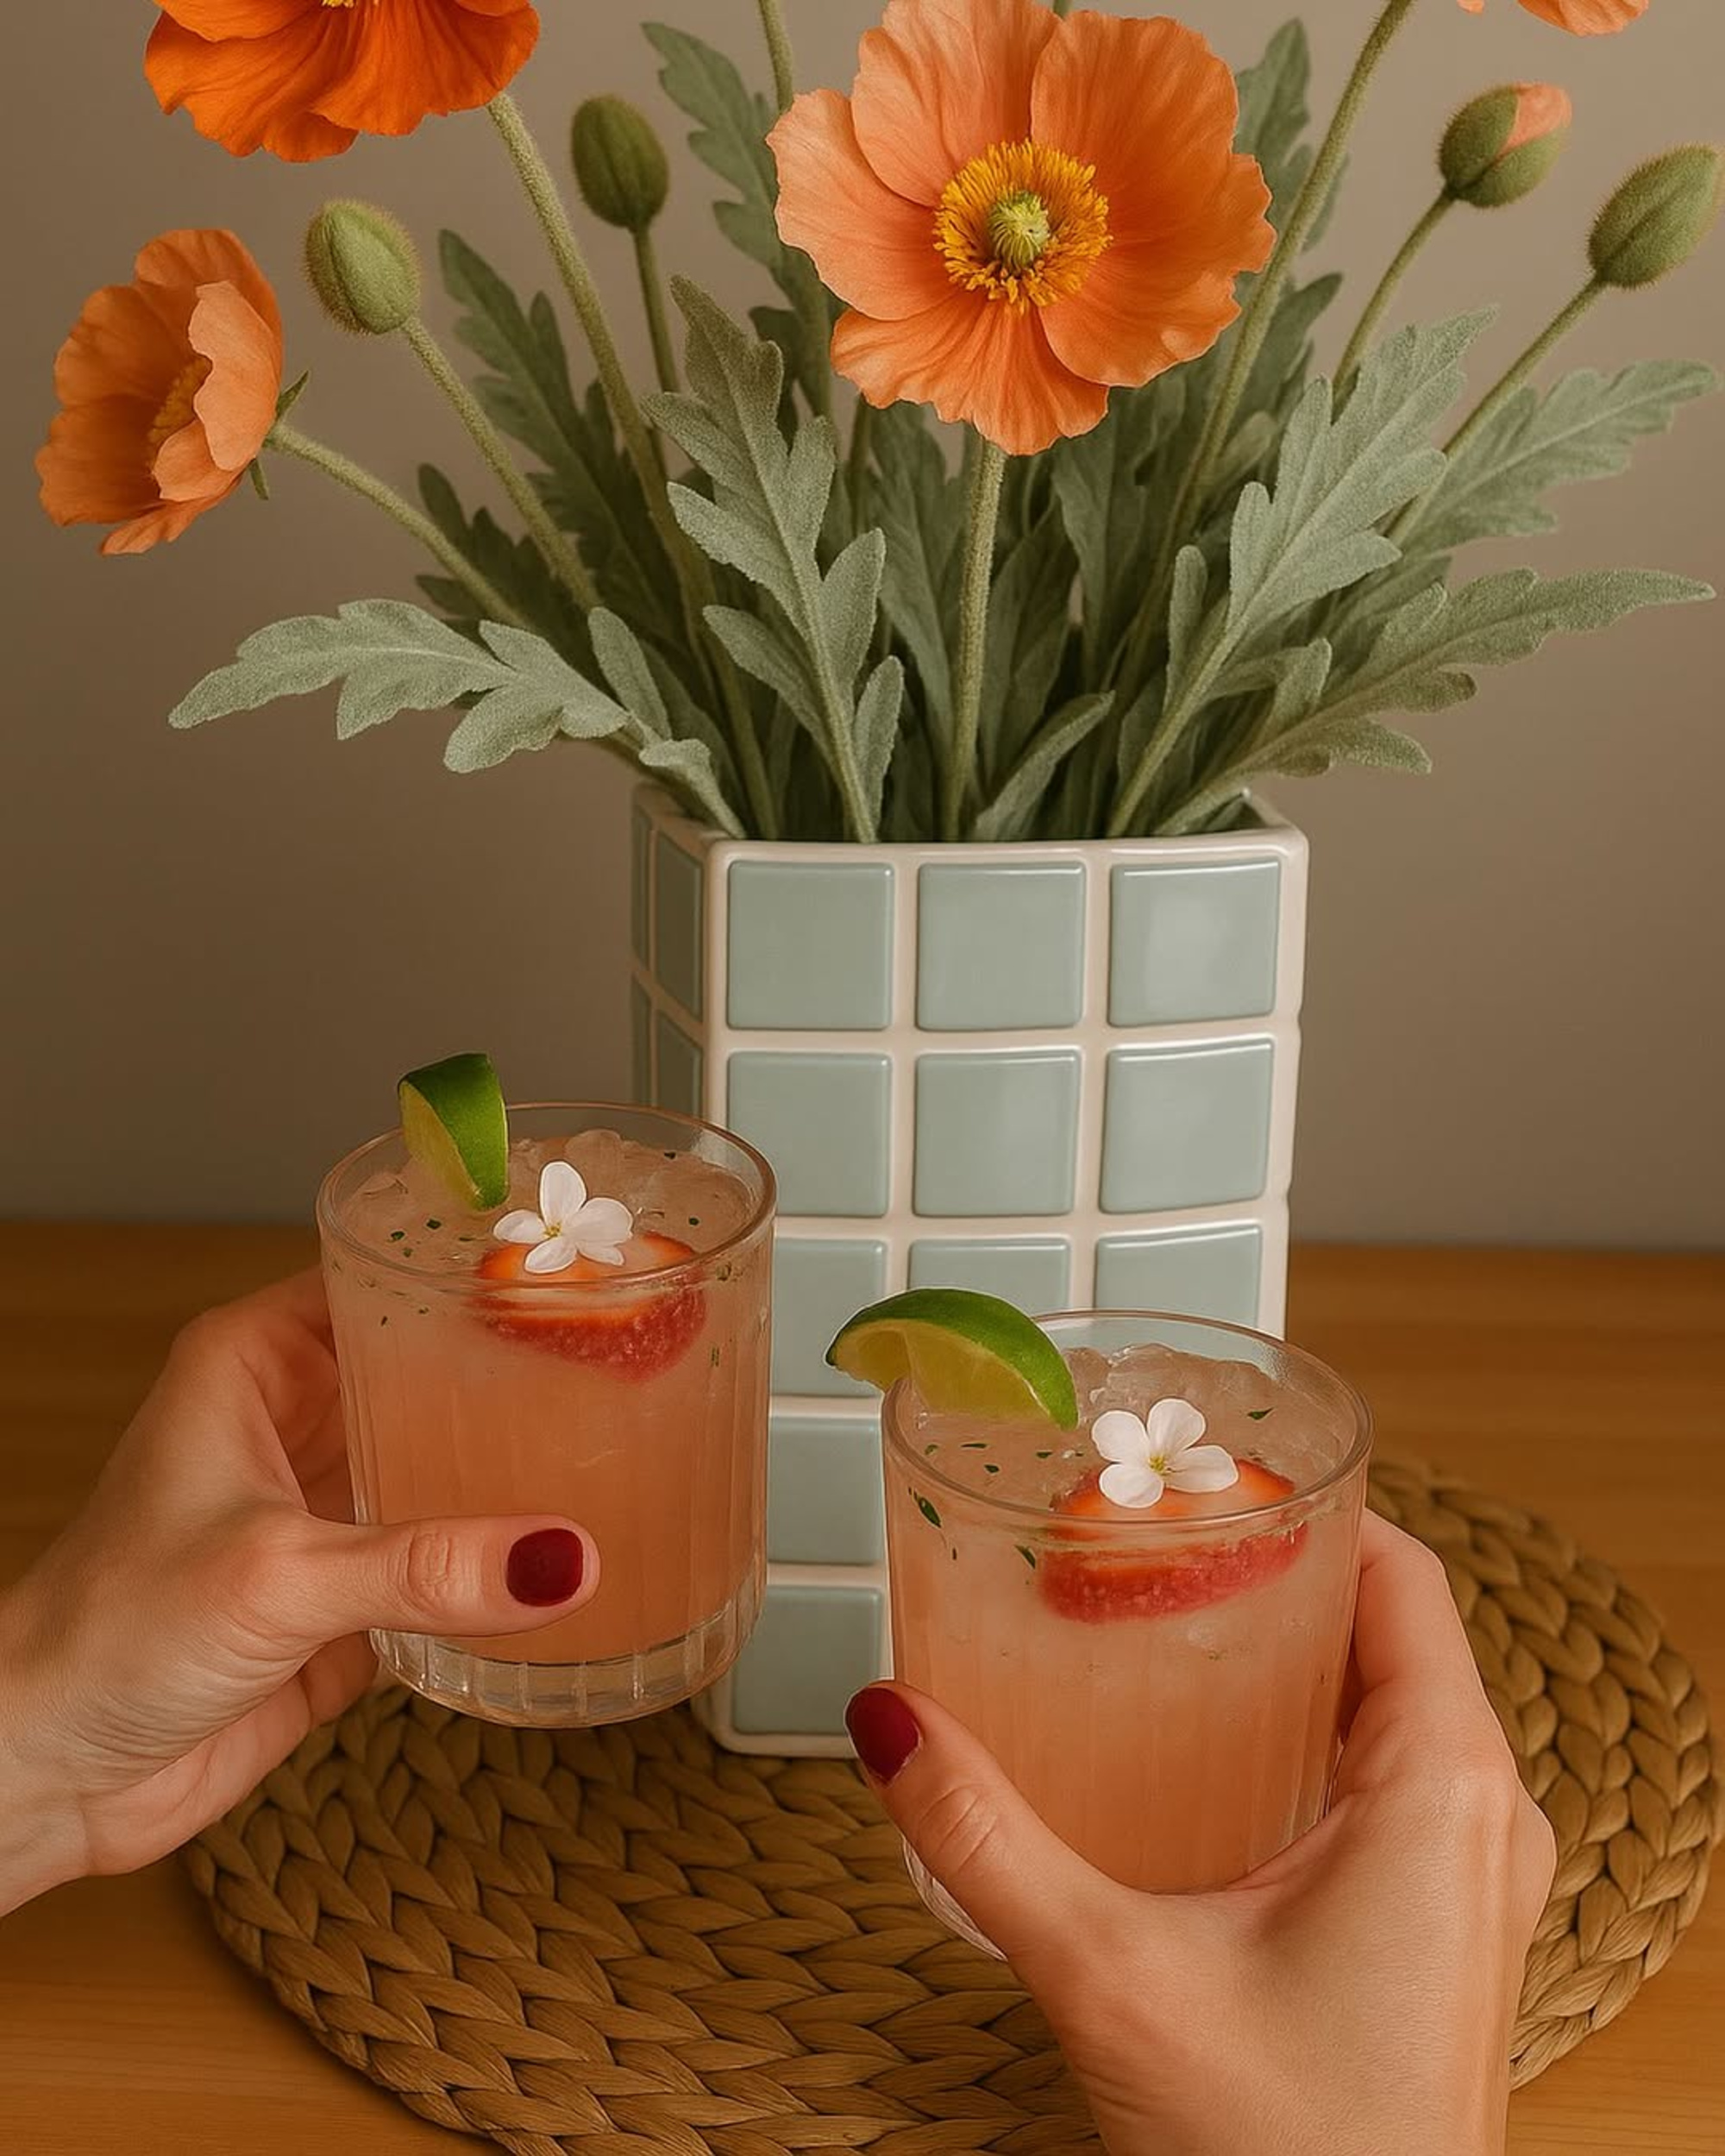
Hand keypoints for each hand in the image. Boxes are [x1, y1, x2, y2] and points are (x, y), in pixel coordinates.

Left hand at [0, 1272, 597, 1913]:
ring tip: (630, 1449)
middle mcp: (296, 1419)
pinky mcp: (350, 1597)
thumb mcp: (277, 1578)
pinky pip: (449, 1563)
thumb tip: (562, 1559)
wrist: (54, 1774)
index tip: (573, 1272)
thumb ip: (425, 1567)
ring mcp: (327, 1508)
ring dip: (515, 1472)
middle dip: (517, 1374)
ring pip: (445, 1463)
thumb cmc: (106, 1633)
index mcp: (257, 1360)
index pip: (382, 1279)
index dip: (471, 1272)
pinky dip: (501, 1565)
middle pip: (430, 1370)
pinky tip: (577, 1560)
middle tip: (632, 1363)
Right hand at [847, 1512, 1555, 2155]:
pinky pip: (1388, 1778)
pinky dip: (1305, 1731)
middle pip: (1387, 1626)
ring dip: (1287, 1652)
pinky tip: (1205, 1747)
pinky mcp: (1439, 1931)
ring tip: (1163, 1617)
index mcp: (1445, 1787)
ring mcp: (1469, 1880)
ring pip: (1386, 1705)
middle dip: (1271, 1571)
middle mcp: (1483, 1819)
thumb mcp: (1111, 1972)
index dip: (1306, 1501)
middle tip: (1149, 1539)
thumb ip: (984, 1835)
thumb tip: (889, 1722)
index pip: (1399, 1569)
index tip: (1202, 1473)